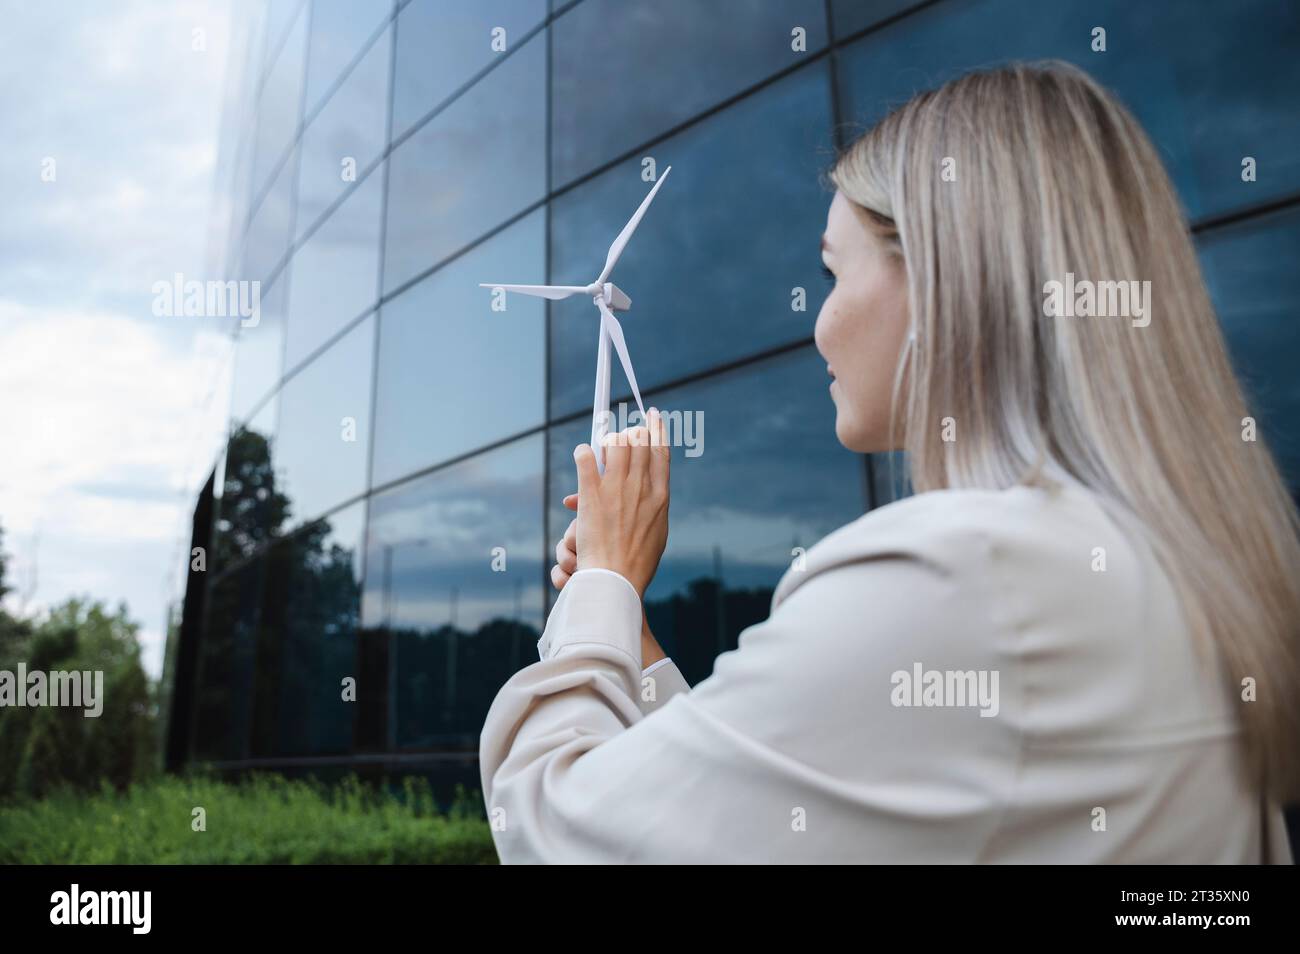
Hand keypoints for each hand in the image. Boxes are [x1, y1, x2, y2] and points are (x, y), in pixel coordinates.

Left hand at [566, 408, 669, 597]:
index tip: (653, 415)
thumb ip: (653, 508)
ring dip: (607, 440)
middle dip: (631, 431)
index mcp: (660, 496)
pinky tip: (581, 453)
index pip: (661, 452)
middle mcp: (641, 488)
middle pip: (638, 442)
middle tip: (624, 430)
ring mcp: (616, 489)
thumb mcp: (657, 532)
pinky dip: (582, 453)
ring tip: (602, 443)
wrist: (617, 578)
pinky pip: (585, 459)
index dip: (657, 429)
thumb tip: (649, 496)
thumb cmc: (636, 562)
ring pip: (614, 444)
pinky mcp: (592, 495)